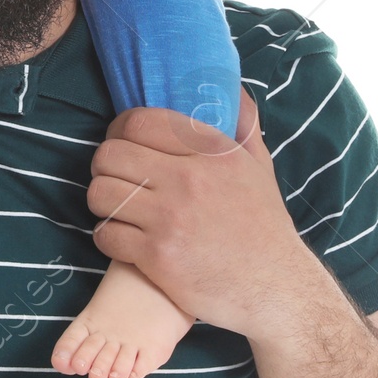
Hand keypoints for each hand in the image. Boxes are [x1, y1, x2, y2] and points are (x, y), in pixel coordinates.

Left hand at [86, 90, 320, 340]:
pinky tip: (123, 238)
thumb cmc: (264, 225)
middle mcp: (188, 179)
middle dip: (104, 166)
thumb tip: (231, 89)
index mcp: (210, 151)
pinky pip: (105, 234)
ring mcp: (170, 218)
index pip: (139, 122)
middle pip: (109, 154)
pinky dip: (108, 237)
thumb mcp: (260, 165)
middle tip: (115, 178)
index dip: (120, 130)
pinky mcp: (157, 255)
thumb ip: (244, 123)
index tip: (122, 143)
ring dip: (101, 201)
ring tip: (116, 208)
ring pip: (100, 192)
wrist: (277, 289)